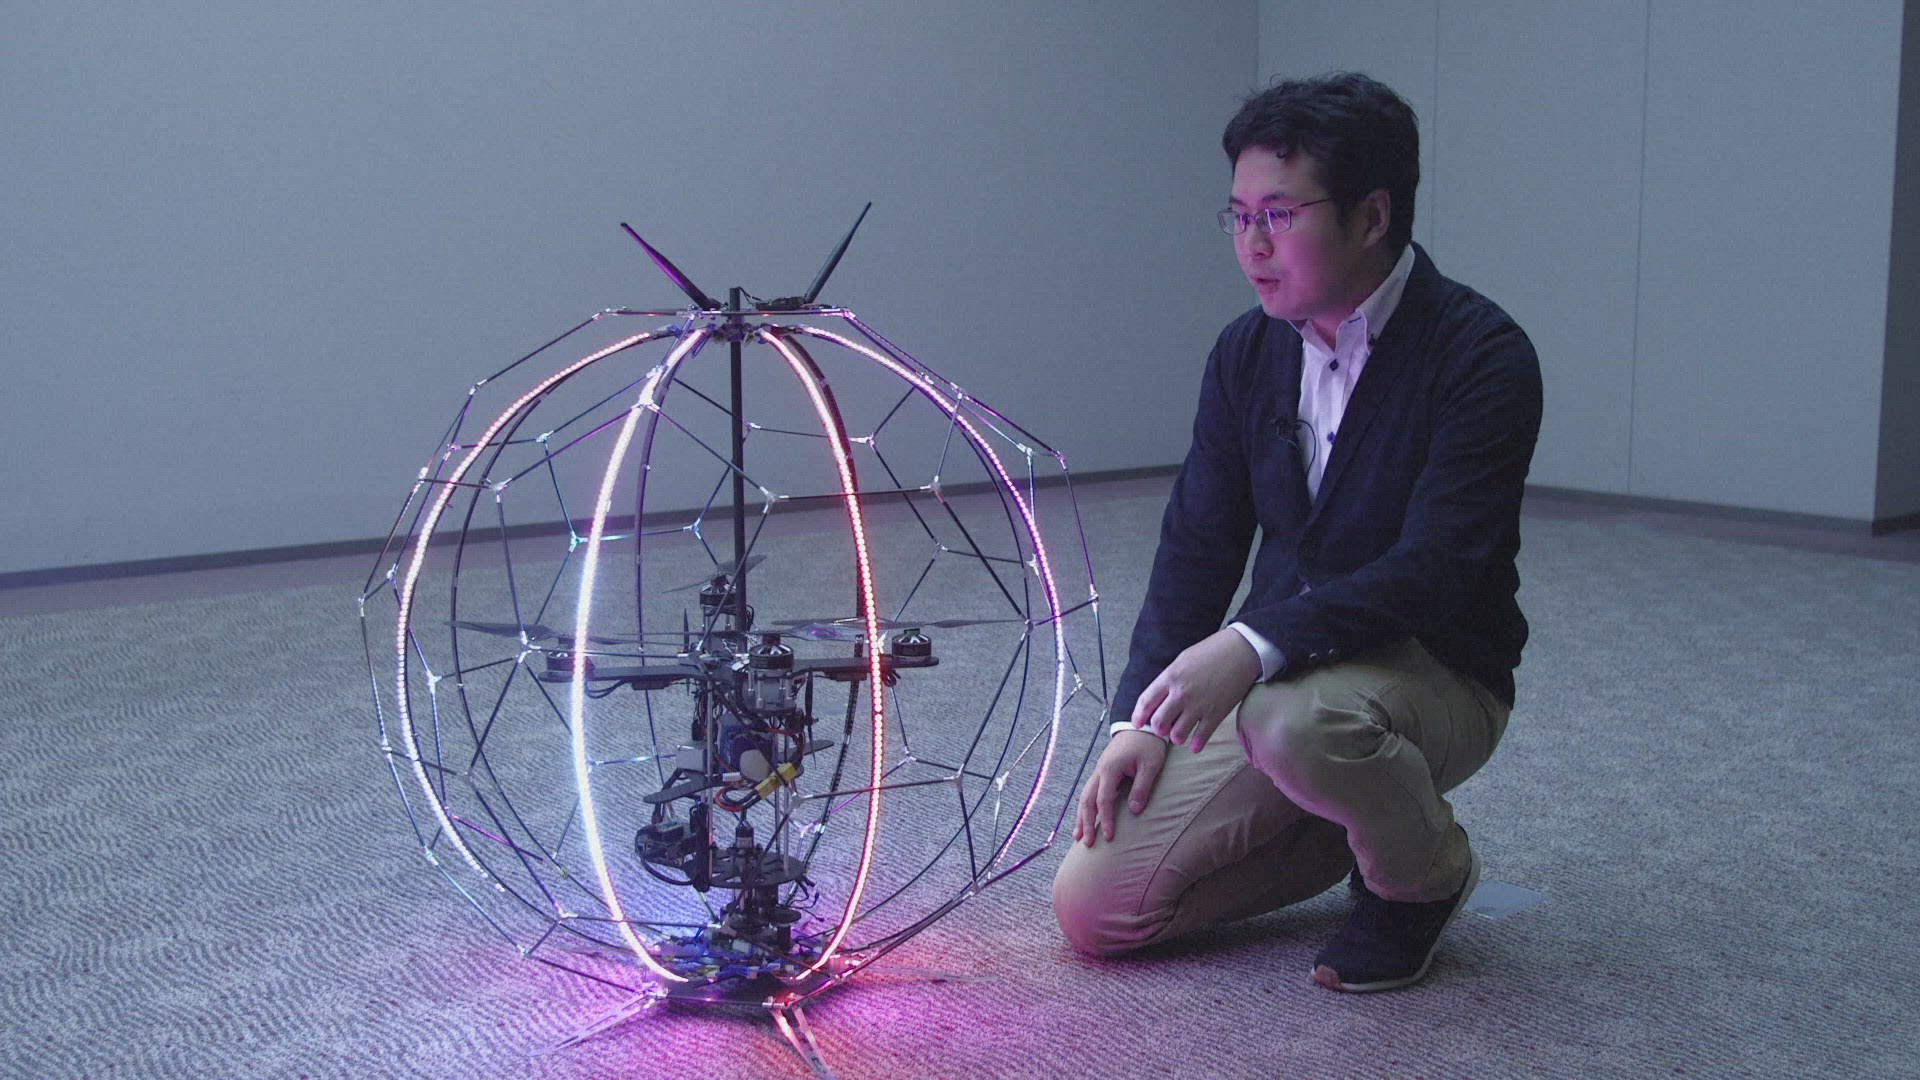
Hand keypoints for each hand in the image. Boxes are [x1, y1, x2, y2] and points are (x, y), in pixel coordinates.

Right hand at [1073, 729, 1168, 845]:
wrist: (1141, 725)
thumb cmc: (1148, 744)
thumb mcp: (1150, 766)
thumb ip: (1141, 787)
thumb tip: (1134, 811)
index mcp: (1110, 769)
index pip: (1104, 800)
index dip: (1105, 820)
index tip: (1109, 837)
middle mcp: (1100, 771)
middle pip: (1087, 800)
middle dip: (1086, 823)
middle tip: (1087, 843)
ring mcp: (1099, 771)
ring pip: (1085, 797)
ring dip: (1081, 817)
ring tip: (1078, 836)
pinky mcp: (1102, 771)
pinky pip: (1089, 792)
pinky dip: (1085, 807)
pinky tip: (1084, 819)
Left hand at [1131, 628, 1260, 752]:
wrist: (1241, 651)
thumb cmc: (1210, 652)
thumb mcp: (1182, 660)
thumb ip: (1169, 679)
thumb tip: (1159, 698)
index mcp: (1170, 677)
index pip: (1146, 702)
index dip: (1138, 716)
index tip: (1138, 723)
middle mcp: (1181, 694)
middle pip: (1159, 723)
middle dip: (1158, 729)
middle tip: (1163, 728)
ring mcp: (1199, 706)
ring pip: (1177, 735)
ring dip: (1177, 737)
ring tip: (1180, 734)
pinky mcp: (1216, 714)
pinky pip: (1201, 738)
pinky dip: (1196, 745)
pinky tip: (1195, 745)